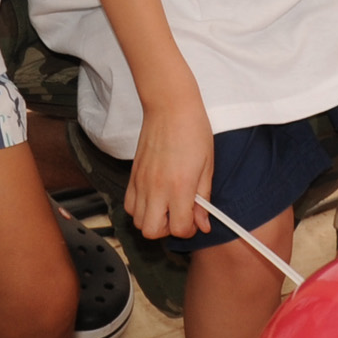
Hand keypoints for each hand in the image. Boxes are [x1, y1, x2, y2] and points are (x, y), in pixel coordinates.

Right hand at [125, 96, 214, 242]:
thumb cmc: (193, 130)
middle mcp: (157, 188)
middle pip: (152, 231)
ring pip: (137, 221)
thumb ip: (203, 199)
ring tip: (166, 206)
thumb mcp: (208, 166)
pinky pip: (129, 205)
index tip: (196, 220)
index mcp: (180, 186)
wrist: (169, 106)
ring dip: (152, 220)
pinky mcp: (132, 175)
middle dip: (167, 230)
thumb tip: (203, 224)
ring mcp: (141, 182)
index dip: (190, 230)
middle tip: (179, 215)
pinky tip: (154, 197)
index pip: (180, 228)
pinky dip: (140, 209)